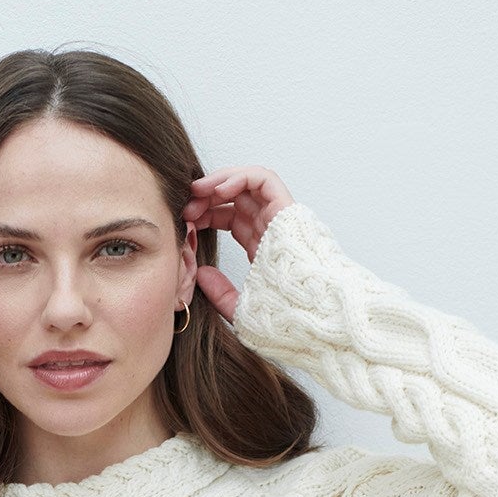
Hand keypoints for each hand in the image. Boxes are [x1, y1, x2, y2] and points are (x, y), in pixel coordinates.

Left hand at [182, 168, 296, 323]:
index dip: (206, 214)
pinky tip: (217, 190)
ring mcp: (280, 217)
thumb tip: (201, 275)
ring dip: (219, 182)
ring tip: (197, 191)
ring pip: (247, 183)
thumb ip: (220, 293)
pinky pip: (262, 180)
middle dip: (207, 197)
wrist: (311, 318)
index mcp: (261, 246)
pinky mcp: (287, 209)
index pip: (230, 218)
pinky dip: (238, 177)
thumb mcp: (242, 309)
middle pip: (235, 198)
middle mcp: (270, 227)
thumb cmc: (285, 319)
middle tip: (186, 206)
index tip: (186, 221)